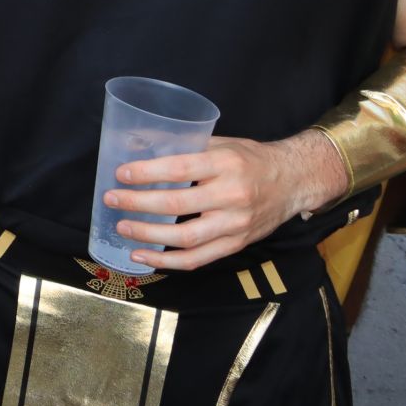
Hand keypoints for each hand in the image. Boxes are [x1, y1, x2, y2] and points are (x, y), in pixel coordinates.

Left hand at [104, 132, 345, 270]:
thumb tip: (137, 145)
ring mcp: (235, 224)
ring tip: (122, 227)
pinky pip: (198, 259)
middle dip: (139, 203)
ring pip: (186, 238)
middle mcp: (232, 195)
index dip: (148, 173)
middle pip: (178, 204)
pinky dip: (168, 261)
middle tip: (111, 199)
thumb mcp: (220, 144)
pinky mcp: (236, 244)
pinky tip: (144, 256)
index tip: (121, 174)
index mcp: (226, 164)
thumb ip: (185, 147)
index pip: (180, 169)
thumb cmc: (250, 159)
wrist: (294, 181)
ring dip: (148, 235)